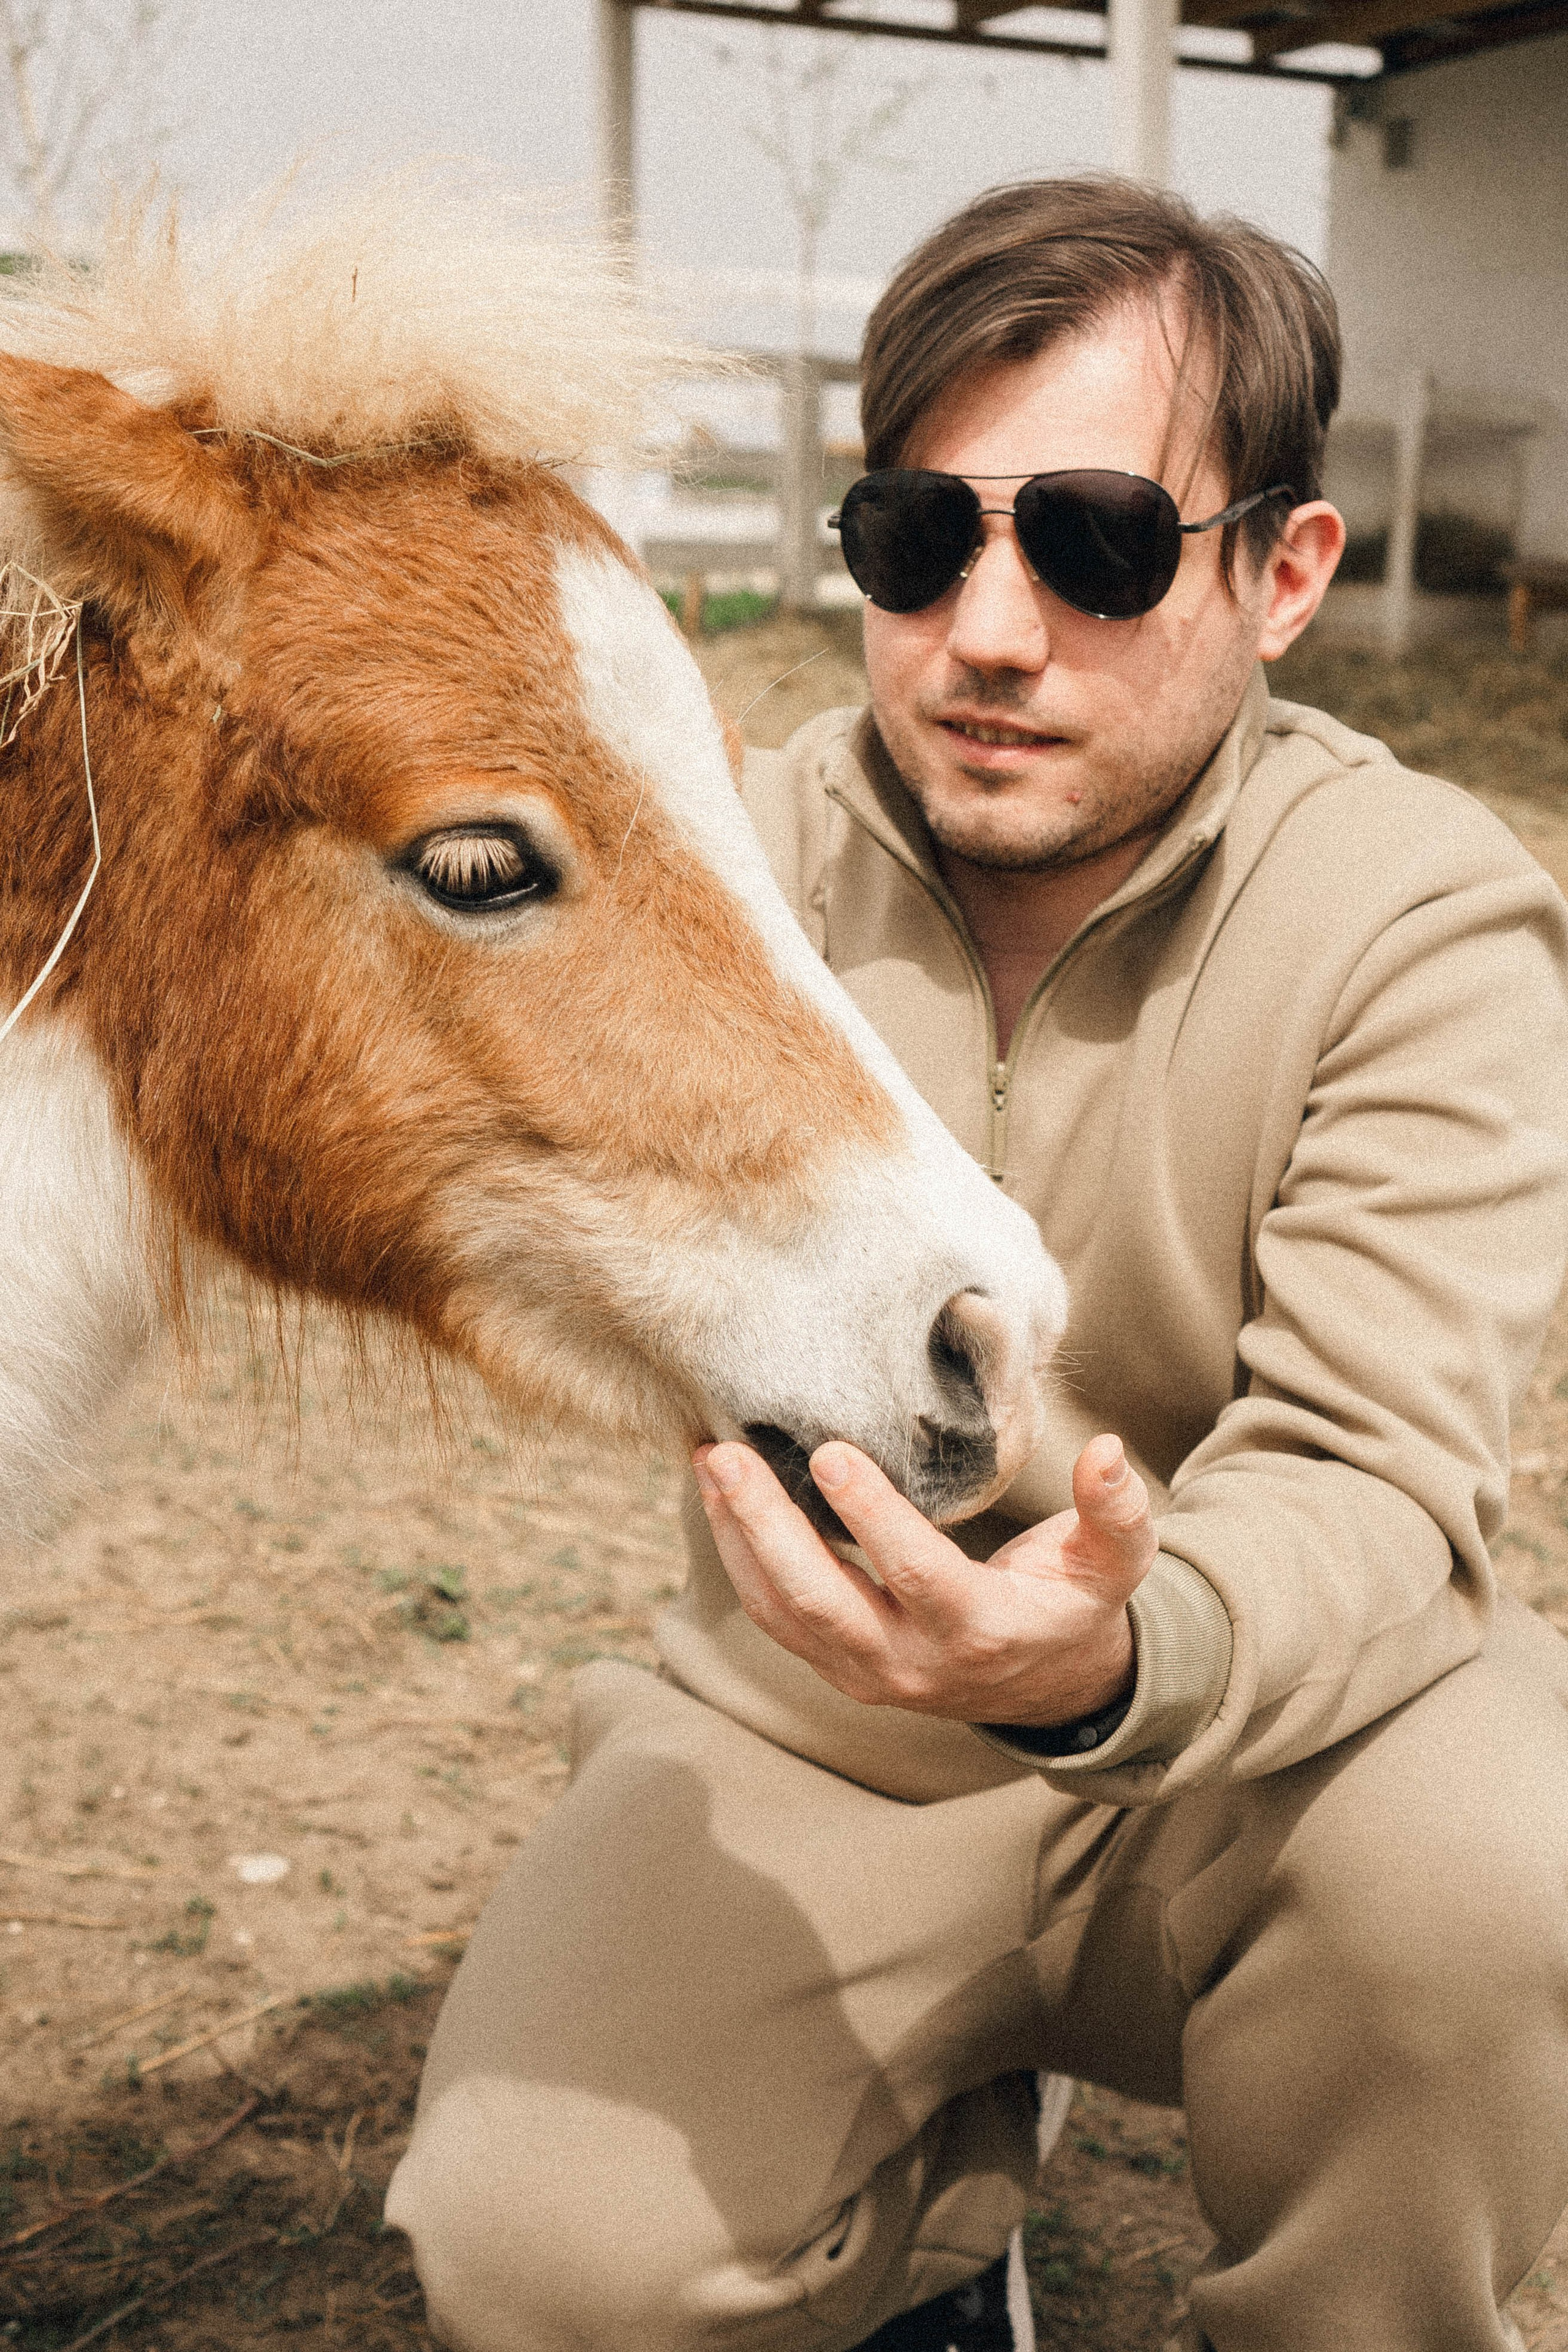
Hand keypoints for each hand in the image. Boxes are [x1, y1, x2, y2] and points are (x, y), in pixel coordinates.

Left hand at [692, 1431, 1154, 1725]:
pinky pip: (775, 1618)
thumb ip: (1114, 1510)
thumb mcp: (1115, 1561)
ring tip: (706, 1464)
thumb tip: (1108, 1452)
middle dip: (766, 1527)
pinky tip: (719, 1499)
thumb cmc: (1074, 1604)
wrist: (1047, 1687)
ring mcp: (867, 1672)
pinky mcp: (837, 1667)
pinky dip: (739, 1559)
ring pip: (783, 1614)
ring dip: (736, 1539)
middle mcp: (913, 1664)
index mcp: (981, 1631)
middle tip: (725, 1455)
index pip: (916, 1574)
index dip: (871, 1516)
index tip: (829, 1452)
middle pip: (822, 1602)